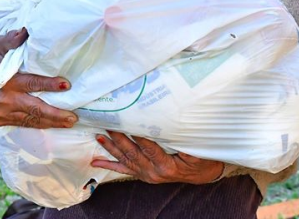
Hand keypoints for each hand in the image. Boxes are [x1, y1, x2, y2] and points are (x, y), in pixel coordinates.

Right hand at [0, 28, 77, 128]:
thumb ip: (11, 39)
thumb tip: (25, 32)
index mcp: (6, 80)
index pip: (31, 83)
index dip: (49, 85)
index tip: (66, 85)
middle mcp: (4, 99)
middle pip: (33, 108)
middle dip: (55, 113)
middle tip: (73, 116)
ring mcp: (1, 112)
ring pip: (31, 120)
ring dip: (51, 122)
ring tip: (70, 122)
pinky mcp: (0, 120)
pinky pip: (24, 124)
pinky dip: (40, 125)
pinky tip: (54, 124)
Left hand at [92, 131, 224, 184]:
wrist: (201, 175)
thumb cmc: (200, 160)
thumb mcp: (197, 151)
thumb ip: (185, 142)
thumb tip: (175, 126)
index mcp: (166, 165)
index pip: (149, 148)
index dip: (139, 137)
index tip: (129, 124)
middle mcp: (153, 172)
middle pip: (133, 154)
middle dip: (120, 139)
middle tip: (109, 126)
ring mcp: (146, 174)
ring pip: (126, 160)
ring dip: (111, 149)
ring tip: (100, 137)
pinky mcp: (143, 174)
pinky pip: (124, 169)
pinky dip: (109, 165)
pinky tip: (97, 162)